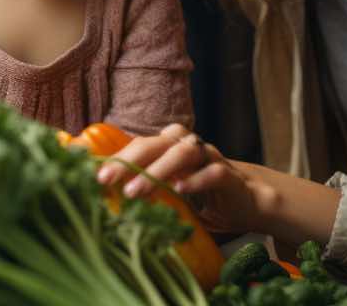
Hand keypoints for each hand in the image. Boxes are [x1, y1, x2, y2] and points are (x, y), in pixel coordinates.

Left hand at [95, 123, 265, 234]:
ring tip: (135, 191)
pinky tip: (180, 189)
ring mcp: (211, 159)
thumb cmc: (204, 198)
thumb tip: (109, 202)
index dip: (118, 157)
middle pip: (157, 143)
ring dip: (157, 170)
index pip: (141, 145)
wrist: (250, 203)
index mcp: (172, 148)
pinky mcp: (230, 176)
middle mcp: (190, 147)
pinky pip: (213, 172)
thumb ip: (148, 192)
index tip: (95, 176)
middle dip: (129, 160)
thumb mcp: (172, 194)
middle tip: (106, 180)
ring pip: (183, 152)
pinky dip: (196, 179)